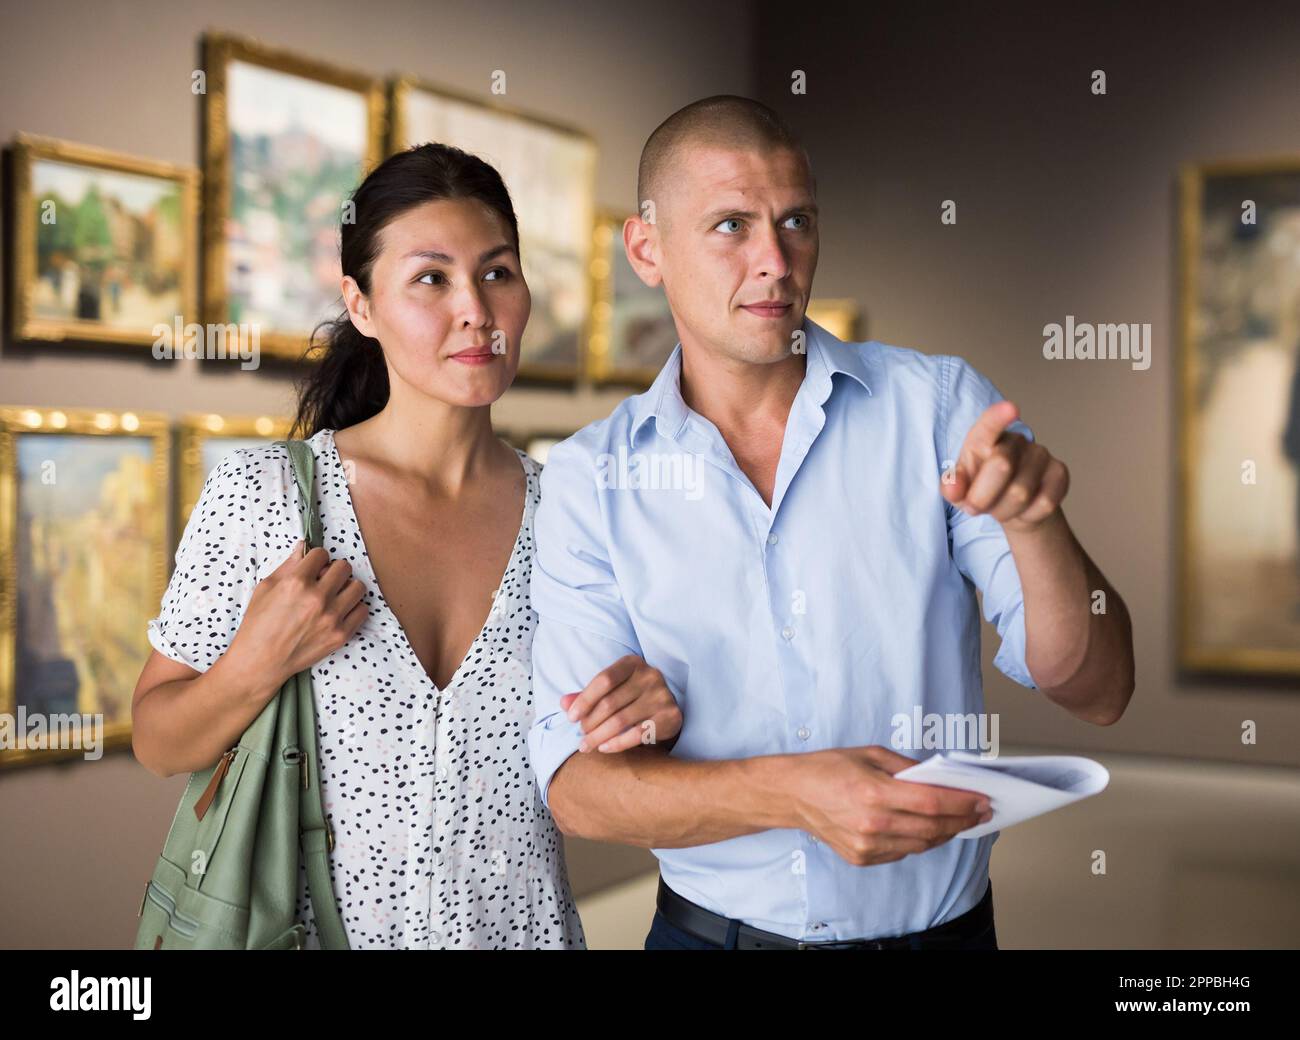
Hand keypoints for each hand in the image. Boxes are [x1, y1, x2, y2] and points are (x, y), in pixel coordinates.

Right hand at [224, 540, 367, 697]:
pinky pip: (362, 610)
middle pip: (344, 567)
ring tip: (334, 595)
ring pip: (357, 587)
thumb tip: (304, 546)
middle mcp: (317, 598)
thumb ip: (288, 565)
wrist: (260, 661)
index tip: (312, 566)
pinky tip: (340, 611)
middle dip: (333, 570)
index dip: (316, 558)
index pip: (321, 553)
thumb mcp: (266, 588)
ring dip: (346, 587)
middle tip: (324, 580)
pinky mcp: (340, 635)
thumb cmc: (258, 624)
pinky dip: (353, 608)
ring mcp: (331, 617)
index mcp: (296, 582)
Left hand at [561, 653, 682, 753]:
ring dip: (598, 736)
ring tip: (586, 745)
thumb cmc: (631, 699)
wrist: (665, 711)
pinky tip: (604, 748)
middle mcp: (650, 675)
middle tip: (580, 735)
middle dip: (590, 722)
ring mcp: (662, 695)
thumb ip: (587, 696)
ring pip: (621, 720)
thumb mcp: (610, 691)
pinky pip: (638, 733)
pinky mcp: (670, 716)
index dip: (584, 699)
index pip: (604, 679)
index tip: (571, 717)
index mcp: (633, 663)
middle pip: (610, 702)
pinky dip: (617, 743)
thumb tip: (563, 703)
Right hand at [788, 746, 991, 865]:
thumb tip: (939, 780)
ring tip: (960, 820)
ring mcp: (867, 845)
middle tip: (981, 811)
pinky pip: (903, 852)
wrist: (792, 794)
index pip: (932, 802)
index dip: (963, 803)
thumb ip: (907, 768)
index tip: (982, 800)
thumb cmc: (828, 768)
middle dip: (963, 820)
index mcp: (875, 793)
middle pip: (933, 827)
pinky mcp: (862, 858)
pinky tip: (928, 828)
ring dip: (946, 832)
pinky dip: (920, 840)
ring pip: (922, 844)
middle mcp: (873, 824)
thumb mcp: (871, 754)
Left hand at [940, 400, 1068, 533]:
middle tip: (975, 507)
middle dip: (982, 497)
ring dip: (1003, 511)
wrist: (1014, 507)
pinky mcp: (1059, 472)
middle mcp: (1015, 440)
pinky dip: (1027, 516)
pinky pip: (1043, 503)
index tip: (1011, 408)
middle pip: (1002, 466)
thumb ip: (952, 487)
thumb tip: (951, 488)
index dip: (999, 417)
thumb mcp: (961, 490)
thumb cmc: (982, 490)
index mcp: (985, 438)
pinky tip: (1023, 510)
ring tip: (1000, 507)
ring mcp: (1040, 454)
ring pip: (1021, 493)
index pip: (989, 425)